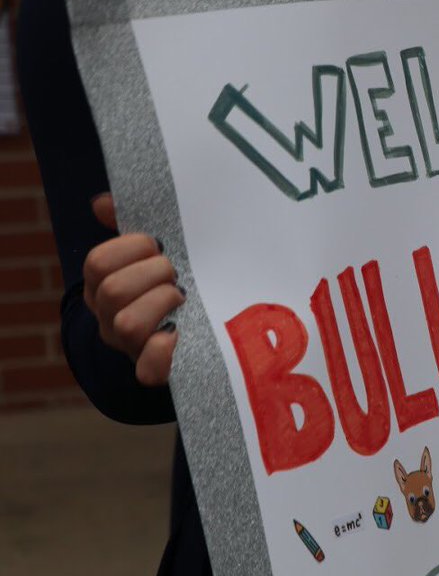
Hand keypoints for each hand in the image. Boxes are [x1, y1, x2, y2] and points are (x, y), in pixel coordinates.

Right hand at [82, 194, 183, 385]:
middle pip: (112, 291)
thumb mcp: (155, 253)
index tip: (160, 246)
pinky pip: (147, 369)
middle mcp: (108, 316)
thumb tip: (103, 204)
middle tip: (178, 275)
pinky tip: (178, 333)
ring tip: (185, 299)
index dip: (133, 248)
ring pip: (128, 324)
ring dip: (163, 303)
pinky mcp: (153, 371)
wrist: (202, 332)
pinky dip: (163, 351)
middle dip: (155, 274)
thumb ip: (132, 225)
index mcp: (104, 284)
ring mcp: (128, 346)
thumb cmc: (174, 282)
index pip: (98, 262)